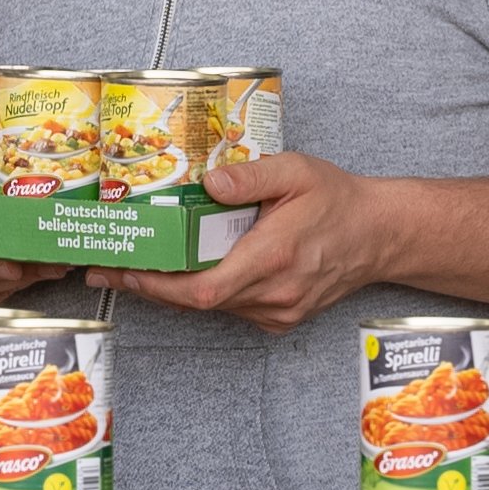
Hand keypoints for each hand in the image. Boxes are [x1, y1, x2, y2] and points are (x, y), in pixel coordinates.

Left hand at [87, 151, 387, 332]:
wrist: (379, 235)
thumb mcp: (296, 171)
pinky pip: (231, 309)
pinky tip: (184, 272)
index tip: (121, 272)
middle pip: (196, 302)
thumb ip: (249, 176)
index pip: (201, 289)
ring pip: (212, 307)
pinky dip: (204, 293)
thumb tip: (207, 182)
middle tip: (108, 267)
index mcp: (272, 258)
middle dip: (149, 285)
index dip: (156, 286)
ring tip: (136, 266)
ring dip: (174, 290)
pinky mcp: (281, 317)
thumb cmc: (338, 200)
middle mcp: (273, 293)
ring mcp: (278, 311)